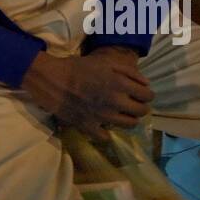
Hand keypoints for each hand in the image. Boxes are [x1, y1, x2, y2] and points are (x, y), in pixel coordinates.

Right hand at [22, 48, 152, 135]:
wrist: (52, 80)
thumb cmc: (79, 67)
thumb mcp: (106, 63)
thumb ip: (129, 72)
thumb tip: (146, 84)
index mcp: (120, 85)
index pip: (147, 96)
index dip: (148, 95)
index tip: (143, 95)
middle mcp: (115, 102)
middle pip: (141, 112)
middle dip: (142, 107)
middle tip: (135, 105)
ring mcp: (103, 117)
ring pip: (129, 125)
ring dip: (130, 120)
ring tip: (123, 114)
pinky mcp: (89, 127)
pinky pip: (106, 137)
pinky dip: (108, 132)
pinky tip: (105, 125)